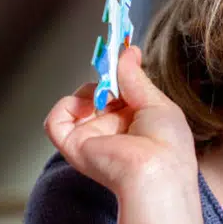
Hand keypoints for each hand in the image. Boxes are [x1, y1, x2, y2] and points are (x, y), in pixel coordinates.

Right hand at [44, 45, 197, 197]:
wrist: (156, 172)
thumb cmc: (167, 145)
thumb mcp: (157, 102)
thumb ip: (135, 78)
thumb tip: (128, 52)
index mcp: (136, 122)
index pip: (119, 92)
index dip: (117, 73)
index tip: (118, 51)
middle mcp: (113, 131)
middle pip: (97, 94)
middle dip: (105, 80)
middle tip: (112, 72)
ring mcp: (92, 138)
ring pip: (77, 103)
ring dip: (89, 91)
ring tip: (105, 96)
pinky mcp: (74, 146)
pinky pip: (55, 122)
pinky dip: (64, 107)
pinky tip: (85, 106)